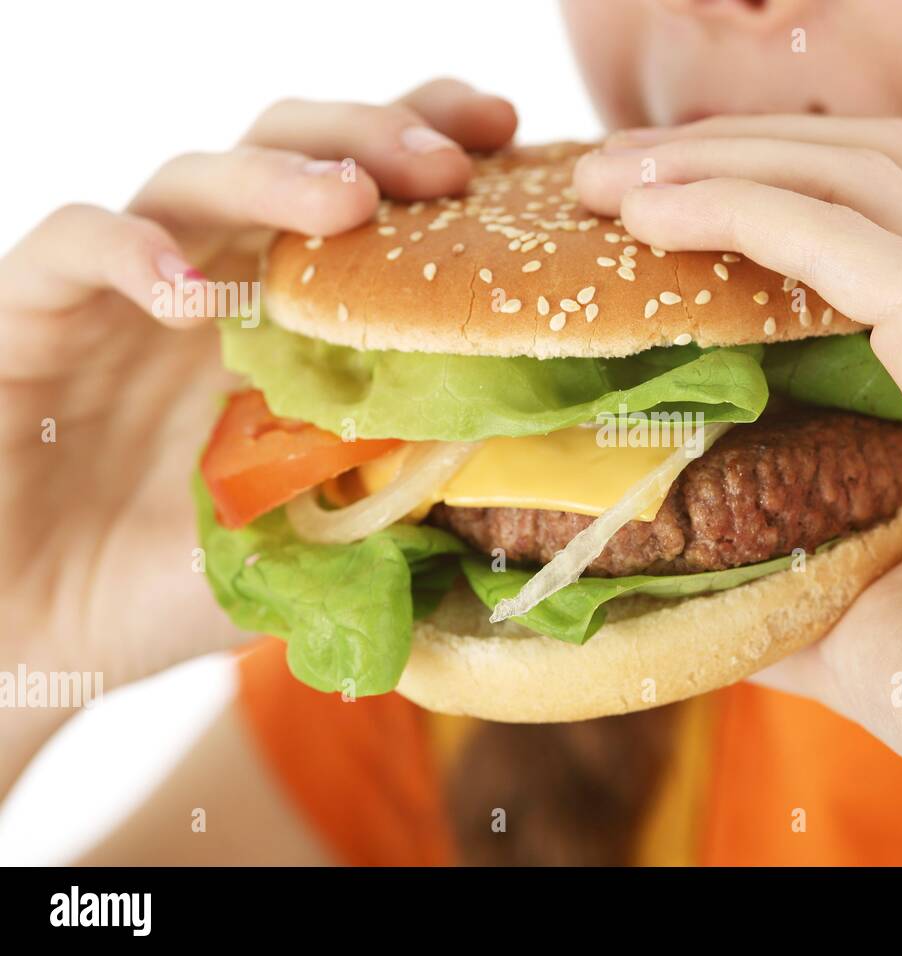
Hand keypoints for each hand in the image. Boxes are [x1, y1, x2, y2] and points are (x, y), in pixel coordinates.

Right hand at [0, 79, 515, 710]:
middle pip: (289, 151)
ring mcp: (124, 290)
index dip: (427, 138)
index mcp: (290, 313)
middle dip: (372, 139)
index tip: (504, 129)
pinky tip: (192, 294)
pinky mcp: (33, 313)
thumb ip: (393, 480)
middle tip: (445, 167)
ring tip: (348, 202)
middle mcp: (214, 278)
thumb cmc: (181, 575)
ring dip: (274, 177)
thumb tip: (514, 454)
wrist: (45, 633)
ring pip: (192, 178)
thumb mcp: (314, 528)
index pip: (361, 188)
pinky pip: (74, 244)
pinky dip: (132, 252)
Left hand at [573, 115, 901, 814]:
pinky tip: (657, 215)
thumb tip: (678, 568)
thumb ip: (776, 558)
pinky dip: (746, 207)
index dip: (781, 180)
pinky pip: (846, 235)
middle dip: (739, 146)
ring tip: (612, 179)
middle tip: (612, 174)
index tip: (657, 201)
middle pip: (877, 159)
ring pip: (863, 172)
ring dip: (726, 158)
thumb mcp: (849, 590)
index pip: (899, 206)